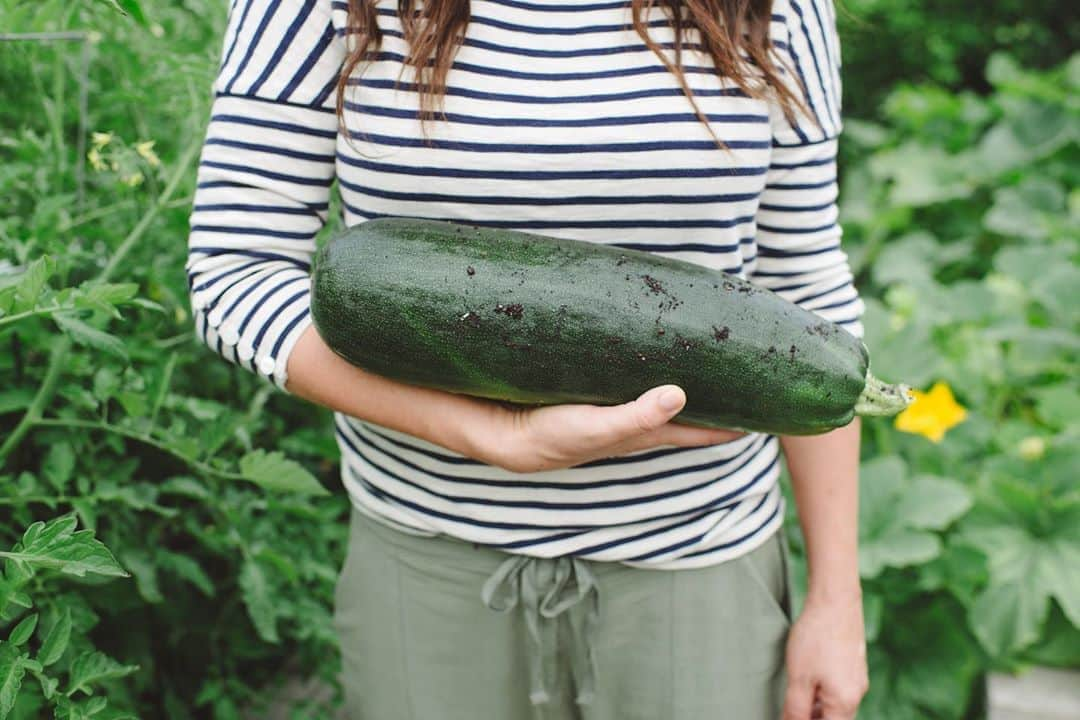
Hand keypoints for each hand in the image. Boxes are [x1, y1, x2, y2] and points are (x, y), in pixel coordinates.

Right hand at [483, 385, 743, 472]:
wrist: (502, 430)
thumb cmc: (551, 436)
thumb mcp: (596, 428)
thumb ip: (636, 415)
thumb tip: (681, 394)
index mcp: (642, 432)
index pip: (698, 431)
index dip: (731, 425)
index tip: (768, 414)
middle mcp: (634, 421)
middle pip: (687, 413)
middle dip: (717, 402)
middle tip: (749, 384)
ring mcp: (614, 406)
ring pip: (662, 395)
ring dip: (687, 385)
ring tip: (710, 364)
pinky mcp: (593, 389)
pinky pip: (634, 378)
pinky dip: (651, 369)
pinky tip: (649, 350)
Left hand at [782, 591, 868, 719]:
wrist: (835, 600)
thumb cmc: (816, 637)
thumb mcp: (799, 678)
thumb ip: (796, 709)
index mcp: (845, 702)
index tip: (791, 716)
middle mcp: (857, 694)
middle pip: (834, 719)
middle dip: (812, 717)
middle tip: (791, 708)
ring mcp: (857, 679)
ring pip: (836, 705)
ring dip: (816, 706)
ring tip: (796, 693)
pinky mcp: (854, 665)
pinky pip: (839, 688)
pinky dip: (823, 692)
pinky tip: (808, 678)